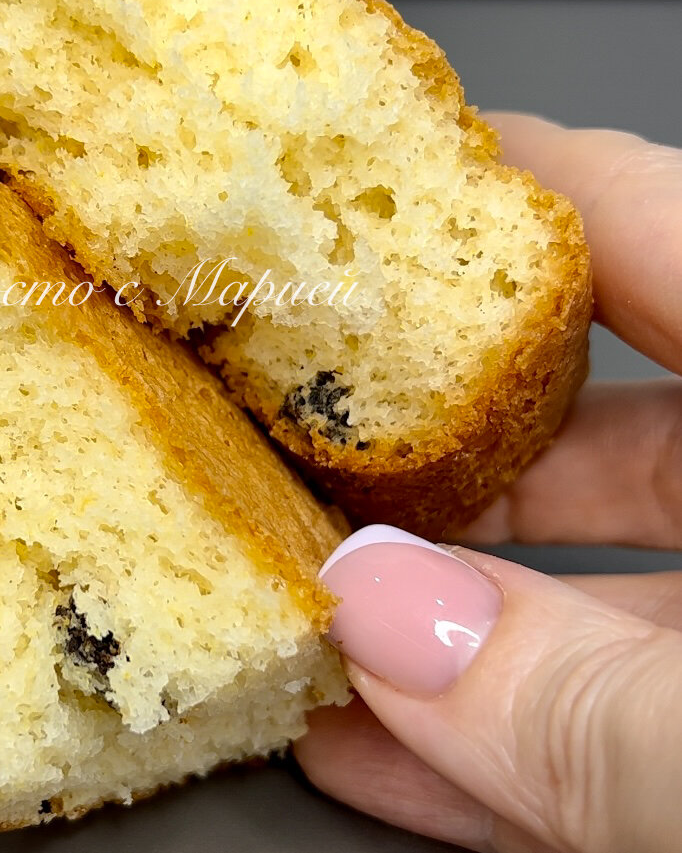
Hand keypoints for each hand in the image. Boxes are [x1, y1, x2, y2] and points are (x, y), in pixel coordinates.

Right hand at [296, 114, 681, 851]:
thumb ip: (590, 701)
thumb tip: (382, 623)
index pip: (646, 217)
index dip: (494, 182)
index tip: (357, 180)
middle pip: (582, 401)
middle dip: (418, 424)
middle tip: (284, 429)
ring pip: (586, 568)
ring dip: (435, 601)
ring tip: (298, 603)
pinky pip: (621, 711)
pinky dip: (505, 729)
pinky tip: (384, 749)